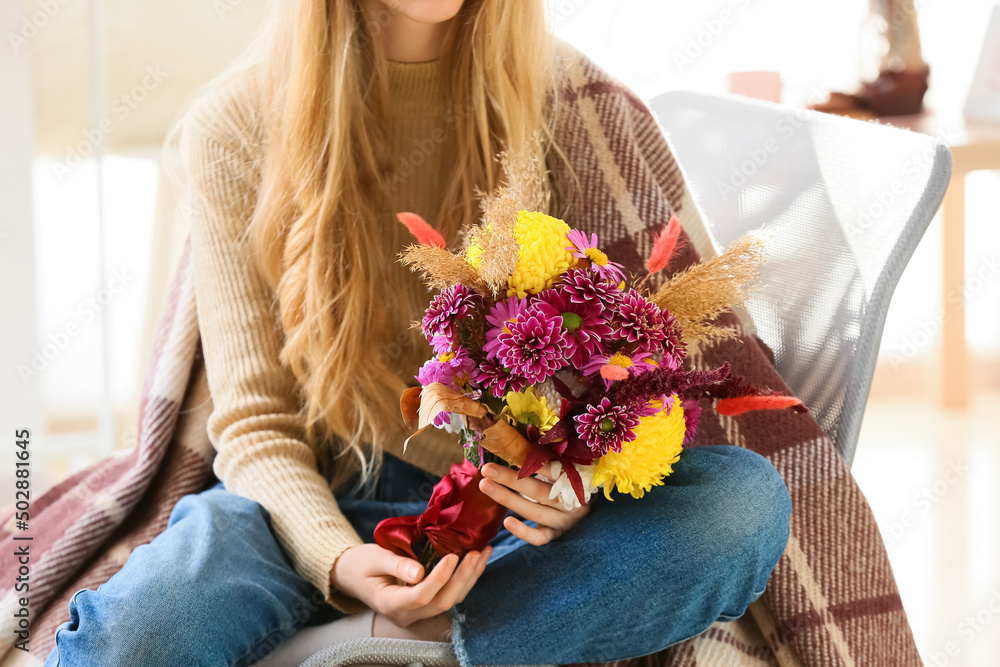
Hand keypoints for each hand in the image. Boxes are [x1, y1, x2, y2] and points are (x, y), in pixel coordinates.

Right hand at [331, 542, 491, 627]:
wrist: (351, 574)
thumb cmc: (360, 564)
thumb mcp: (374, 558)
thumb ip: (396, 564)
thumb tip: (419, 572)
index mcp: (390, 604)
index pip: (421, 595)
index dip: (439, 577)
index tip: (452, 555)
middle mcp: (407, 614)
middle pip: (443, 601)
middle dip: (463, 578)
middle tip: (475, 552)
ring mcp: (417, 612)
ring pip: (451, 600)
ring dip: (470, 577)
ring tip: (483, 552)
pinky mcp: (425, 603)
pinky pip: (449, 594)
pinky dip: (464, 578)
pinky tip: (476, 559)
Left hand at [478, 461, 590, 545]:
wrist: (579, 510)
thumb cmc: (564, 483)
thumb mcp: (559, 470)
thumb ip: (543, 461)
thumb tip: (515, 446)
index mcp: (576, 481)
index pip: (554, 470)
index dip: (533, 462)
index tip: (511, 453)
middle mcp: (572, 503)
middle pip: (538, 491)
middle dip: (510, 479)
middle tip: (487, 469)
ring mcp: (564, 521)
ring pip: (534, 511)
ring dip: (507, 498)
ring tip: (485, 485)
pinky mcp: (555, 535)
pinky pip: (539, 537)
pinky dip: (523, 531)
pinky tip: (506, 522)